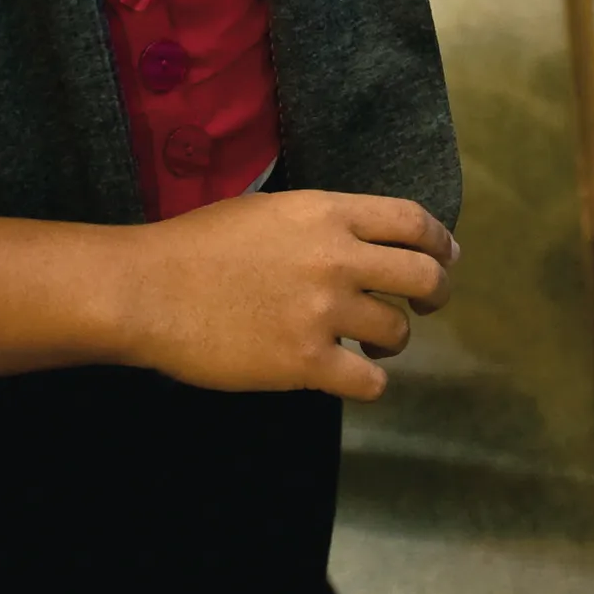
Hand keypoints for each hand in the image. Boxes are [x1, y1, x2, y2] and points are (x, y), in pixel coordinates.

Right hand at [115, 190, 460, 399]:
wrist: (148, 290)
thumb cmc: (196, 246)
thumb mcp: (268, 210)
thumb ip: (320, 224)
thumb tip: (359, 243)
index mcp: (326, 213)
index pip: (414, 221)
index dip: (441, 242)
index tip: (445, 257)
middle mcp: (336, 258)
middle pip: (424, 276)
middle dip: (436, 294)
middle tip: (425, 306)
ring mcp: (323, 312)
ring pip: (397, 332)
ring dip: (389, 341)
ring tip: (368, 344)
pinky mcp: (305, 362)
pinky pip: (369, 383)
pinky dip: (366, 382)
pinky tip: (347, 376)